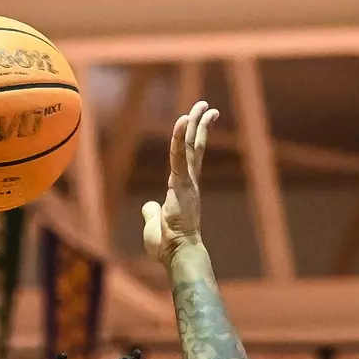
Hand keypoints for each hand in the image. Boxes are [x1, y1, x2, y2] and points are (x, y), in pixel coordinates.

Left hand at [142, 100, 217, 263]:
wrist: (178, 253)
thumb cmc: (168, 245)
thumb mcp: (154, 226)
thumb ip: (152, 213)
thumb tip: (150, 206)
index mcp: (183, 191)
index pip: (189, 161)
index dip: (194, 142)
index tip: (200, 129)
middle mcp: (189, 183)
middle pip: (195, 148)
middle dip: (201, 126)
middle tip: (208, 108)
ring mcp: (187, 182)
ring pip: (191, 147)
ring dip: (196, 124)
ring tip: (202, 105)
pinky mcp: (181, 184)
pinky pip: (179, 156)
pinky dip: (180, 137)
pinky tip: (182, 120)